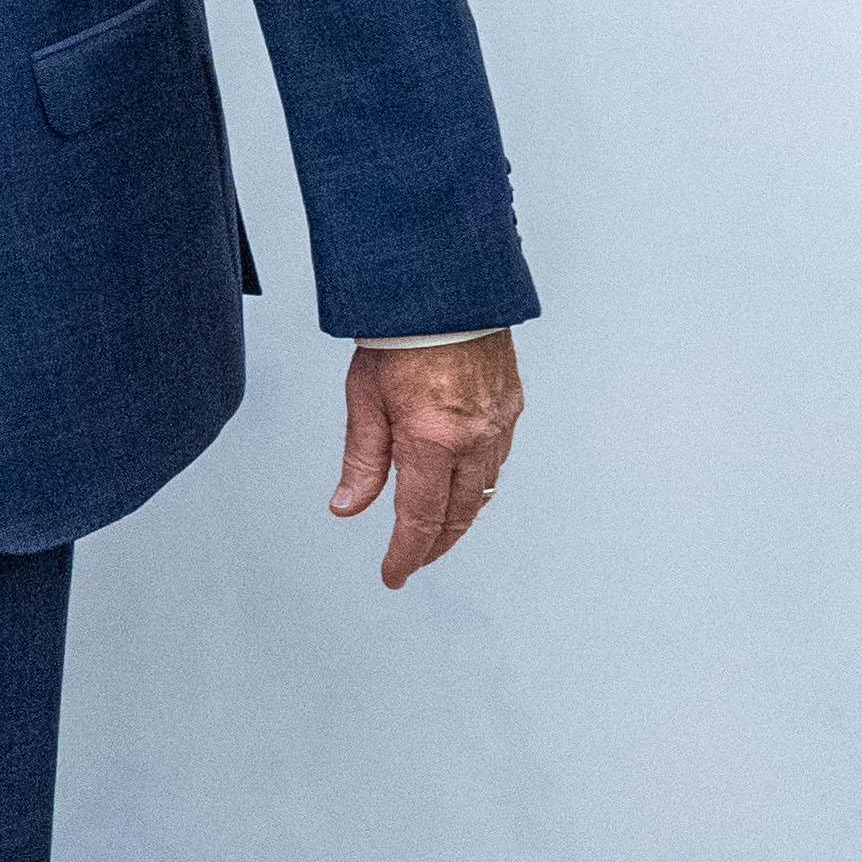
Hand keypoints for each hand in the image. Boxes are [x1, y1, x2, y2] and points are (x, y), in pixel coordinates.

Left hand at [331, 330, 522, 587]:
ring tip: (433, 532)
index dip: (406, 554)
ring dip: (459, 519)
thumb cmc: (397, 334)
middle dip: (433, 545)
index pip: (420, 519)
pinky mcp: (512, 407)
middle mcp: (474, 439)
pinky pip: (497, 460)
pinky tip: (461, 486)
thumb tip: (348, 509)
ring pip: (483, 492)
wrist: (444, 286)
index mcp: (432, 440)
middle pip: (458, 516)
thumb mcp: (363, 398)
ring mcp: (500, 424)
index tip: (393, 574)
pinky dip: (478, 484)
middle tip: (411, 560)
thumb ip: (361, 460)